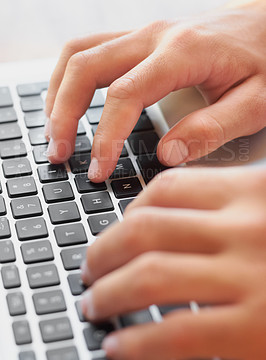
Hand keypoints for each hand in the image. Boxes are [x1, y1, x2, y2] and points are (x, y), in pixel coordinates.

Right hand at [45, 0, 265, 181]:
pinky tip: (69, 104)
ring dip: (58, 93)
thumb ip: (212, 129)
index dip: (105, 137)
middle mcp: (153, 36)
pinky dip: (69, 79)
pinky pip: (89, 51)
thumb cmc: (262, 62)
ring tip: (55, 132)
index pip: (124, 95)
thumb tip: (167, 155)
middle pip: (85, 66)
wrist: (263, 25)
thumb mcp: (255, 102)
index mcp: (182, 52)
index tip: (97, 170)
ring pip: (79, 53)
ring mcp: (141, 34)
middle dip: (63, 114)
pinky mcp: (137, 39)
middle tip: (59, 154)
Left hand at [80, 166, 265, 359]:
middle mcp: (247, 227)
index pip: (169, 187)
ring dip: (109, 293)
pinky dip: (138, 342)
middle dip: (103, 252)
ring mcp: (249, 276)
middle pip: (147, 229)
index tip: (117, 229)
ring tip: (95, 304)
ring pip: (151, 276)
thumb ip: (228, 210)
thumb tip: (166, 223)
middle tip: (90, 268)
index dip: (130, 209)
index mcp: (250, 191)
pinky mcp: (255, 329)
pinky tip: (120, 346)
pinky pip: (178, 332)